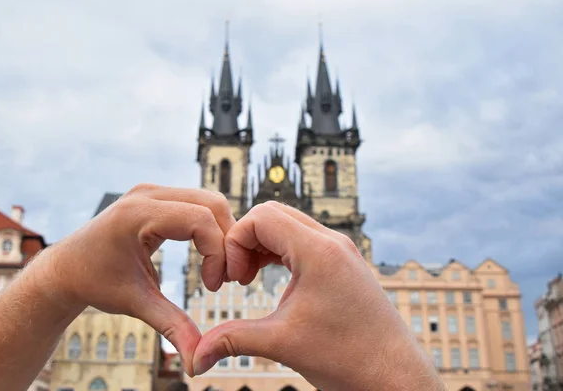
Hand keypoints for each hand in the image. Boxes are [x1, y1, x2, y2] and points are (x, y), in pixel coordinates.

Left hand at [33, 184, 234, 374]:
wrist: (67, 268)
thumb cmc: (95, 283)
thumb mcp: (136, 303)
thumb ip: (171, 327)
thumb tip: (197, 364)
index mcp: (138, 214)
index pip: (200, 219)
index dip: (218, 252)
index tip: (213, 285)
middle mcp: (147, 194)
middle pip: (212, 203)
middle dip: (227, 240)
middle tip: (225, 276)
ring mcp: (152, 191)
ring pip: (209, 201)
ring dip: (221, 233)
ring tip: (217, 269)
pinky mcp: (157, 196)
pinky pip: (197, 203)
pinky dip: (210, 227)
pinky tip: (208, 254)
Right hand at [192, 202, 443, 390]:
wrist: (394, 375)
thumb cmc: (349, 358)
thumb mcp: (283, 344)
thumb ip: (233, 340)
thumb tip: (195, 357)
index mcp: (318, 251)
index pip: (262, 216)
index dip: (235, 242)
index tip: (231, 279)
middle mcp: (332, 242)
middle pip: (274, 214)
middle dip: (246, 240)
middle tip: (237, 277)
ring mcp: (341, 251)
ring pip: (289, 225)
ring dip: (263, 245)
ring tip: (250, 279)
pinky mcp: (344, 263)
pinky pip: (304, 241)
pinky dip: (280, 252)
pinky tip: (271, 280)